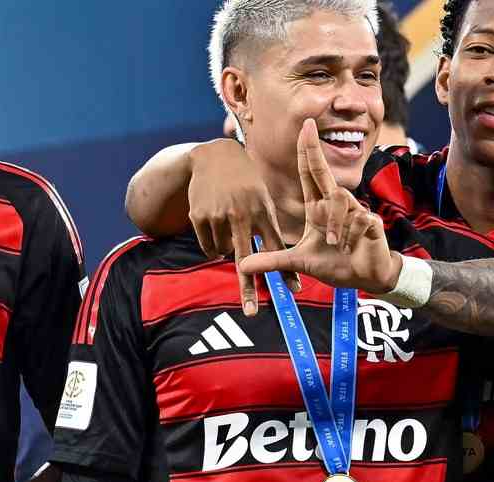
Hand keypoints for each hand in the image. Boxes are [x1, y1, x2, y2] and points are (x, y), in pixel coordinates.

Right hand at [185, 139, 291, 315]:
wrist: (213, 156)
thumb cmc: (246, 182)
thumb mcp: (262, 197)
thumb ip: (268, 227)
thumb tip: (278, 258)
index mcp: (262, 210)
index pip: (276, 248)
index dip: (285, 271)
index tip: (294, 291)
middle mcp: (241, 215)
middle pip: (246, 260)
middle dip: (249, 288)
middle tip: (252, 313)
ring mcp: (217, 216)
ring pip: (225, 253)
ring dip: (229, 249)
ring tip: (230, 226)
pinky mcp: (198, 216)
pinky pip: (208, 247)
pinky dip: (214, 246)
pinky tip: (216, 227)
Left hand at [236, 119, 400, 294]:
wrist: (365, 278)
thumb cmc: (336, 264)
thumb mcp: (300, 262)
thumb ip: (273, 261)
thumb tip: (244, 266)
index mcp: (319, 208)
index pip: (311, 174)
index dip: (307, 150)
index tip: (305, 126)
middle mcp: (336, 204)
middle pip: (323, 171)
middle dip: (314, 149)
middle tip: (307, 124)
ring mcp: (355, 211)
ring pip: (340, 199)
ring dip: (334, 223)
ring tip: (334, 244)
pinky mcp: (370, 221)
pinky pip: (359, 220)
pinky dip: (350, 237)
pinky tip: (349, 248)